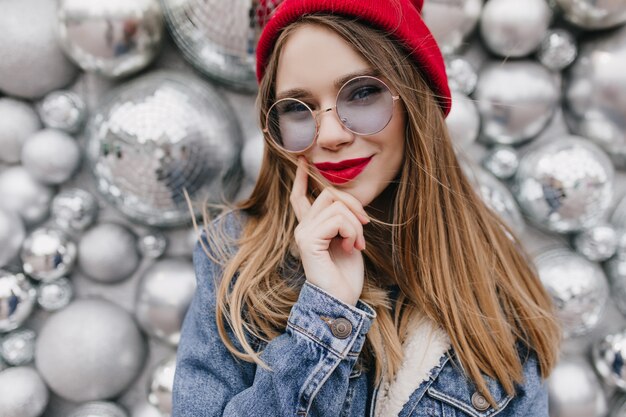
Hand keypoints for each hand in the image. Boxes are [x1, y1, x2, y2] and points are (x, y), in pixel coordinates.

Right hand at [290, 156, 369, 305]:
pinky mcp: (308, 240)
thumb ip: (342, 220)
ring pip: (337, 206)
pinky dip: (352, 231)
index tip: (302, 160)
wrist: (340, 300)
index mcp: (310, 227)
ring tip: (357, 244)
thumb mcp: (347, 239)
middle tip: (365, 228)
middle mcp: (302, 228)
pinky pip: (337, 219)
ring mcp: (303, 233)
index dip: (301, 178)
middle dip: (354, 205)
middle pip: (328, 194)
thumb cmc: (346, 274)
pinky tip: (352, 248)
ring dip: (356, 225)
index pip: (299, 197)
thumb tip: (345, 201)